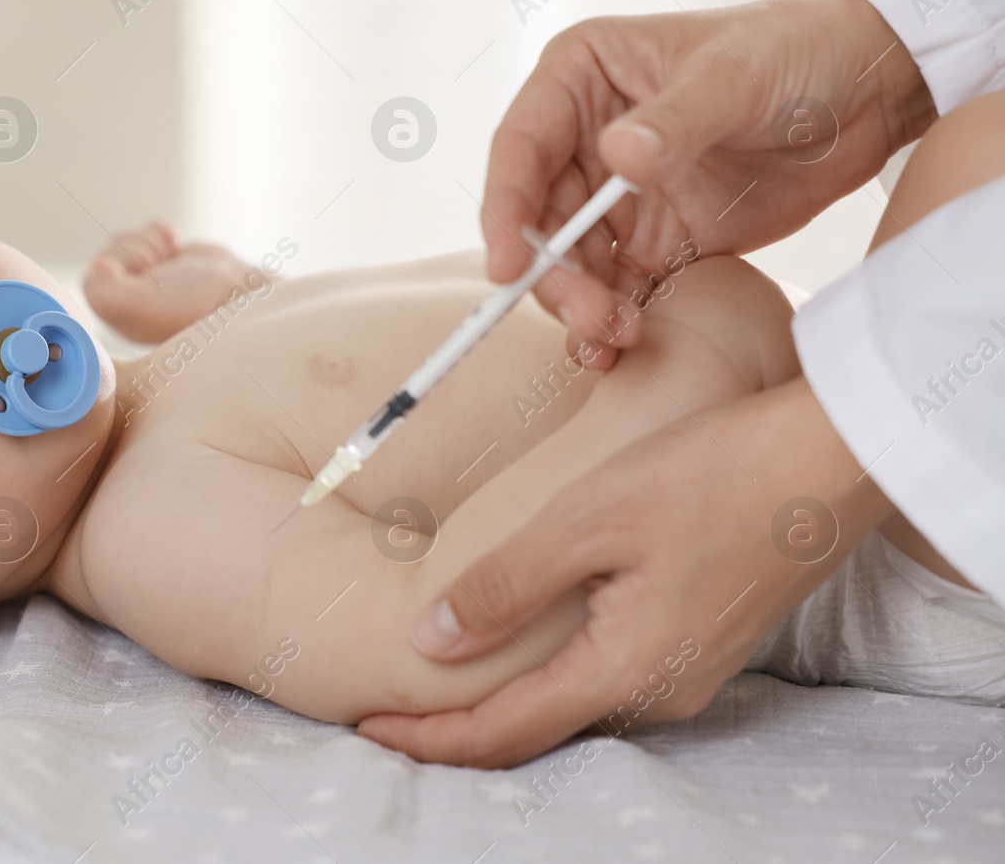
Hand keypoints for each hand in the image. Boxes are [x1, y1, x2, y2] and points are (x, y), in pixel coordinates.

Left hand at [81, 221, 260, 342]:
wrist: (243, 296)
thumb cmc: (195, 306)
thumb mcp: (141, 306)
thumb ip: (104, 292)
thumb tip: (97, 266)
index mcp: (115, 318)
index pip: (95, 274)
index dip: (121, 266)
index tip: (146, 277)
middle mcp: (126, 302)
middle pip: (111, 250)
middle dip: (141, 251)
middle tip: (166, 272)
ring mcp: (145, 281)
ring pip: (128, 239)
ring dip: (153, 243)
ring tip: (174, 265)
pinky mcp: (163, 262)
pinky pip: (147, 232)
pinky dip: (163, 234)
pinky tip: (176, 250)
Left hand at [356, 377, 894, 767]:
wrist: (831, 458)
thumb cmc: (710, 473)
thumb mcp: (589, 520)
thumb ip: (505, 587)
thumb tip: (429, 645)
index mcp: (625, 671)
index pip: (503, 732)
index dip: (427, 737)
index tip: (362, 726)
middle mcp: (659, 690)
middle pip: (536, 731)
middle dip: (455, 729)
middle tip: (381, 710)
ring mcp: (687, 668)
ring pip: (571, 705)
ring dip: (500, 702)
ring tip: (436, 682)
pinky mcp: (700, 637)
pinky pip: (605, 675)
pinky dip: (546, 674)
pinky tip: (519, 642)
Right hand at [484, 0, 934, 368]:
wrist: (866, 92)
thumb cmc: (791, 51)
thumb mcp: (733, 76)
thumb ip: (675, 121)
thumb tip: (616, 158)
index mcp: (579, 77)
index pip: (520, 147)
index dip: (505, 208)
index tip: (509, 266)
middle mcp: (584, 139)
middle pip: (539, 219)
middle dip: (553, 273)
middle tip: (588, 314)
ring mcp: (616, 195)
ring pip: (570, 262)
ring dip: (582, 304)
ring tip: (616, 334)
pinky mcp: (654, 240)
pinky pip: (614, 288)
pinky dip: (609, 321)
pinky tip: (616, 348)